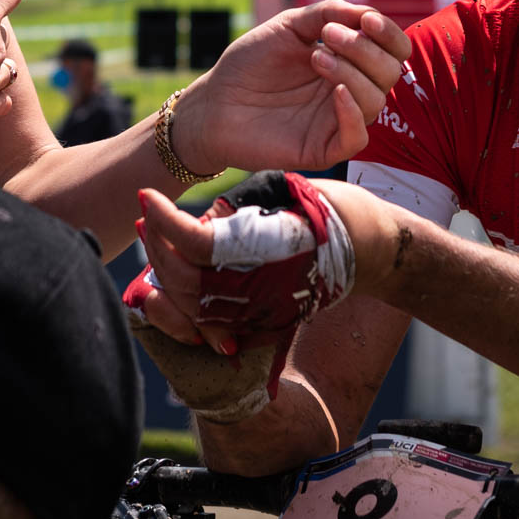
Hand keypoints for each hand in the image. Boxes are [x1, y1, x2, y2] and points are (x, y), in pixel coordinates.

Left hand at [122, 171, 363, 420]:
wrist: (371, 249)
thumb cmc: (328, 209)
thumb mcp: (279, 192)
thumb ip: (232, 211)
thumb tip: (190, 227)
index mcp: (264, 254)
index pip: (196, 245)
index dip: (164, 221)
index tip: (147, 194)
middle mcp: (259, 293)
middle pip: (186, 280)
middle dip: (157, 245)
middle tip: (147, 213)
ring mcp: (260, 314)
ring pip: (192, 308)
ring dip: (163, 275)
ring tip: (152, 239)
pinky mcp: (263, 324)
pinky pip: (210, 325)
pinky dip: (180, 309)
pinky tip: (163, 284)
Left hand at [172, 0, 411, 175]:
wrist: (213, 102)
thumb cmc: (249, 63)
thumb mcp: (288, 27)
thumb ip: (327, 13)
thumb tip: (366, 12)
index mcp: (348, 61)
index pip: (392, 51)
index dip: (389, 34)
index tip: (367, 19)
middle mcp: (350, 91)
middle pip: (390, 73)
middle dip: (365, 49)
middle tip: (327, 36)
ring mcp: (337, 120)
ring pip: (376, 101)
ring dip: (353, 72)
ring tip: (317, 57)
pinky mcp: (323, 148)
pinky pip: (357, 137)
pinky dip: (353, 112)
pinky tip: (336, 92)